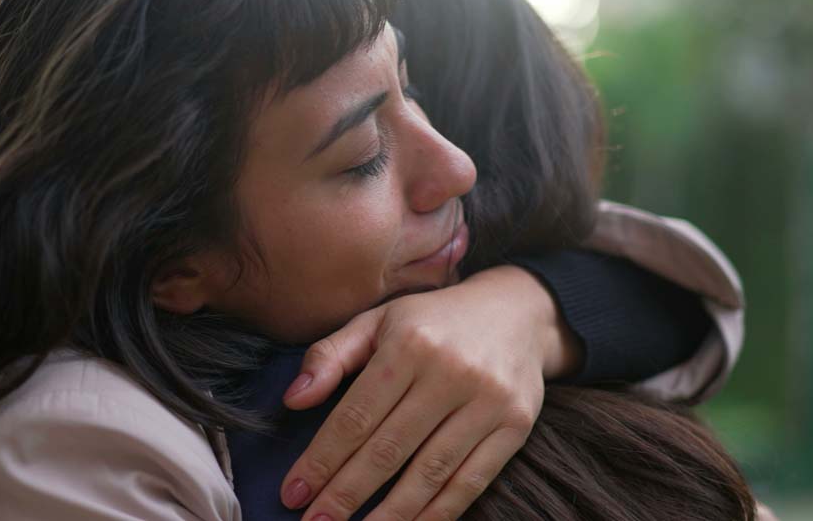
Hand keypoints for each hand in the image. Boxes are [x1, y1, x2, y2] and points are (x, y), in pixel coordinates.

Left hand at [278, 265, 583, 520]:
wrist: (519, 311)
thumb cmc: (434, 321)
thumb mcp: (379, 321)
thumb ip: (331, 355)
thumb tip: (293, 400)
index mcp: (409, 343)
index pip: (356, 415)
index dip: (322, 459)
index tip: (294, 492)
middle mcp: (450, 372)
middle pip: (389, 449)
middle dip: (346, 493)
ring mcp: (487, 401)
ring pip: (430, 472)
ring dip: (390, 514)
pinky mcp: (515, 425)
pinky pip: (471, 481)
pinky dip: (439, 513)